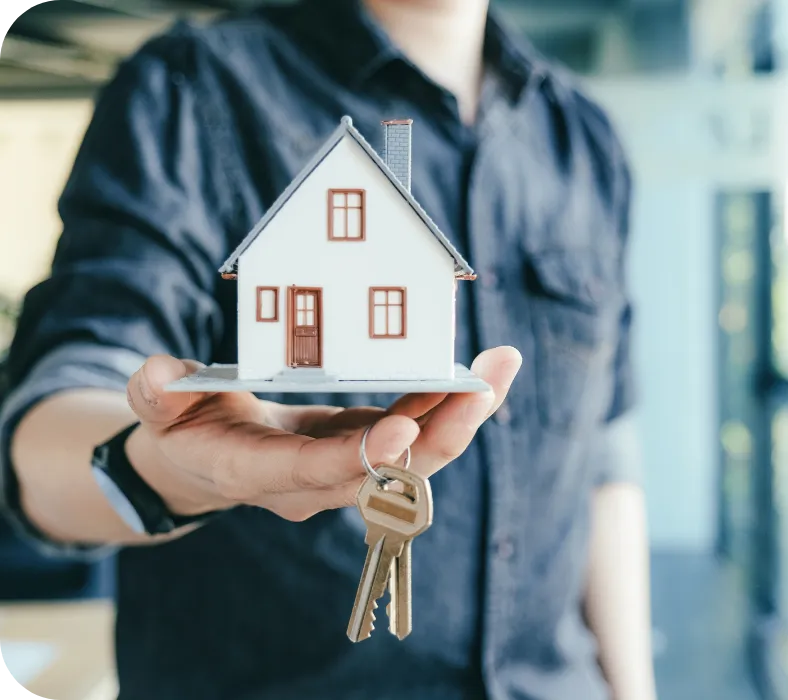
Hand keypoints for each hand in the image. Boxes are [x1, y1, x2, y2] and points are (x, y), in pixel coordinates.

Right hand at [124, 348, 520, 521]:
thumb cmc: (183, 426)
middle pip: (389, 475)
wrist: (208, 457)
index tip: (402, 431)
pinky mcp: (365, 447)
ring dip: (460, 415)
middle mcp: (314, 483)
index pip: (314, 474)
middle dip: (441, 434)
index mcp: (259, 473)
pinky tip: (480, 372)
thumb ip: (157, 395)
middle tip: (484, 387)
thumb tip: (158, 375)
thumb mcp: (159, 408)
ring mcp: (346, 470)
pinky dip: (447, 404)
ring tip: (500, 366)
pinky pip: (416, 432)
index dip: (359, 458)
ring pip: (416, 456)